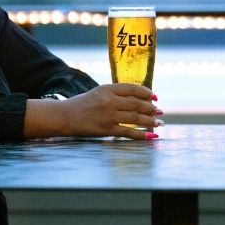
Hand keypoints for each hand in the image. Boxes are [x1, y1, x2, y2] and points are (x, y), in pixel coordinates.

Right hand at [27, 84, 161, 139]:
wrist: (64, 116)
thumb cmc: (83, 104)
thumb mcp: (99, 93)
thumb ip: (116, 94)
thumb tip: (139, 100)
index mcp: (108, 88)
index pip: (133, 89)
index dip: (147, 93)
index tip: (155, 98)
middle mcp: (109, 101)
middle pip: (137, 104)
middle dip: (151, 109)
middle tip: (160, 112)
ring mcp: (108, 116)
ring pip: (136, 118)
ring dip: (151, 121)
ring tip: (159, 123)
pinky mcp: (106, 130)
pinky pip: (129, 132)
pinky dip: (142, 135)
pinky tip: (151, 135)